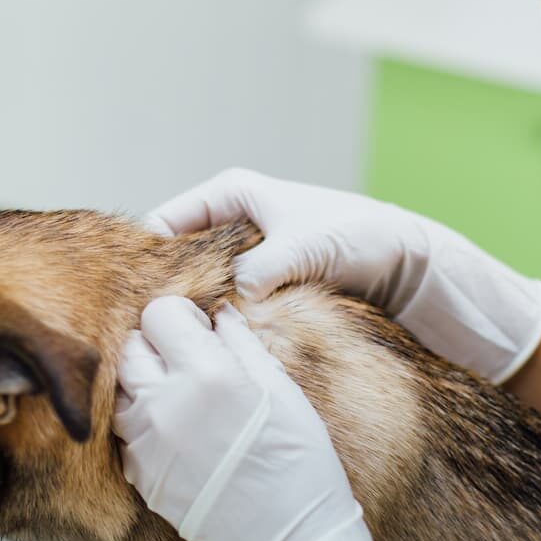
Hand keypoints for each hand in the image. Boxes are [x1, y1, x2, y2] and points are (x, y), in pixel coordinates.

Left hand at [113, 296, 421, 540]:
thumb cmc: (300, 463)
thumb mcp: (283, 393)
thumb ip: (242, 346)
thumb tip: (218, 317)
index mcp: (208, 374)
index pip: (159, 315)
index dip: (180, 318)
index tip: (198, 331)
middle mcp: (166, 404)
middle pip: (131, 349)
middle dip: (157, 347)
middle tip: (189, 363)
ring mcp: (147, 444)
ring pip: (122, 392)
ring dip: (146, 386)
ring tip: (184, 400)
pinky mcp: (141, 477)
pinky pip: (127, 435)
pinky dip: (146, 426)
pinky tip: (181, 436)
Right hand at [147, 168, 540, 384]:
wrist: (404, 259)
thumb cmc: (359, 237)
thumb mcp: (307, 246)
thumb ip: (267, 265)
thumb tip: (236, 291)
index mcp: (229, 193)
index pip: (163, 223)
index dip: (144, 260)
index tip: (136, 300)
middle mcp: (228, 219)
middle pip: (173, 257)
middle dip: (164, 291)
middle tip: (150, 331)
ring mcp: (241, 253)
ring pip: (197, 284)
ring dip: (191, 311)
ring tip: (177, 345)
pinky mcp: (258, 281)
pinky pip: (223, 301)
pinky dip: (216, 321)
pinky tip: (210, 348)